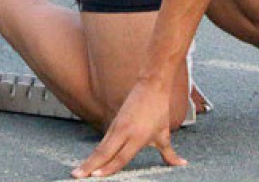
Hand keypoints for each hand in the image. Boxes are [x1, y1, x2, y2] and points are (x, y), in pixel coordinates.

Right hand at [72, 80, 186, 178]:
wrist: (152, 86)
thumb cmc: (159, 111)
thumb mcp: (164, 134)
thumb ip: (169, 154)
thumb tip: (182, 165)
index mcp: (139, 137)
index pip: (121, 157)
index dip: (108, 168)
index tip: (95, 176)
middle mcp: (125, 132)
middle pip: (105, 152)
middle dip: (90, 166)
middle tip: (76, 176)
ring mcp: (117, 126)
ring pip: (101, 147)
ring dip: (89, 160)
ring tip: (77, 172)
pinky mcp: (113, 122)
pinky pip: (103, 141)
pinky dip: (95, 152)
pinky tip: (88, 161)